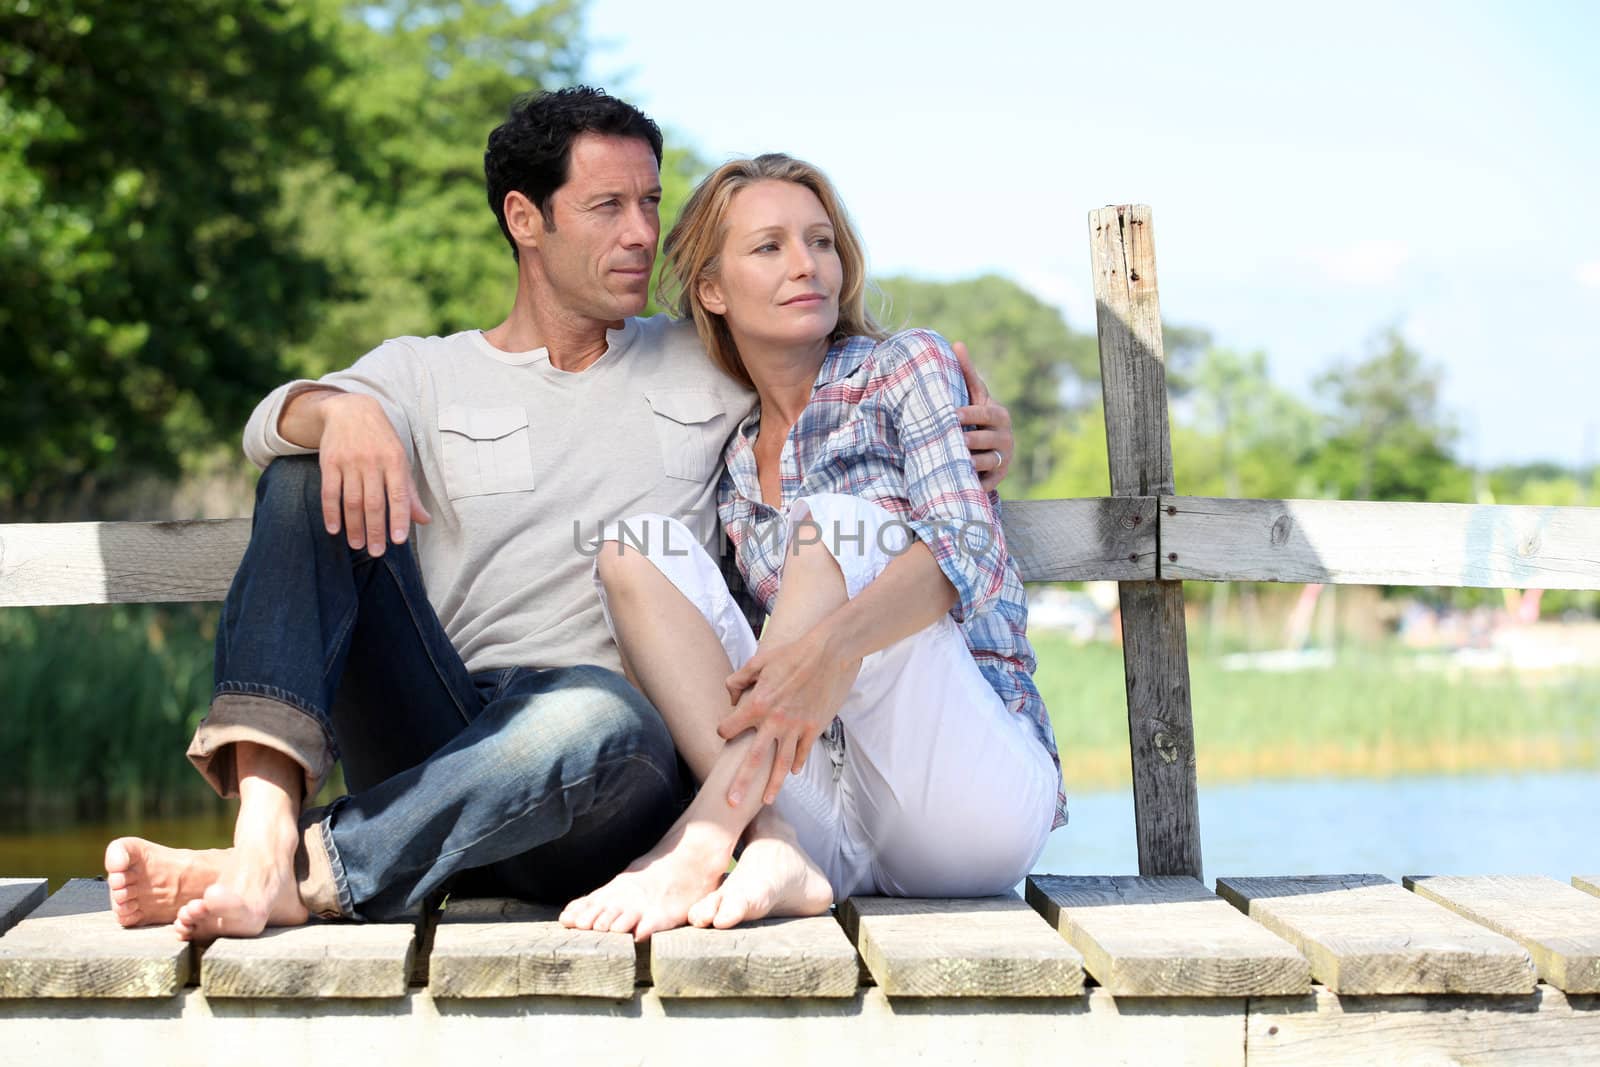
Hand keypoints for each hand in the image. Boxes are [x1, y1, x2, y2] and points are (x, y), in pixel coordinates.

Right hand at [315, 393, 430, 554]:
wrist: (351, 410)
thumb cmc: (381, 441)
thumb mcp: (400, 460)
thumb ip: (409, 492)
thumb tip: (424, 520)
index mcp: (395, 460)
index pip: (398, 494)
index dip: (398, 518)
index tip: (398, 540)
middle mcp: (372, 461)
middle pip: (373, 502)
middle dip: (375, 530)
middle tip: (376, 552)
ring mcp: (349, 461)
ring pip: (352, 500)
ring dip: (354, 526)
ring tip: (357, 545)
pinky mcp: (329, 462)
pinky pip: (329, 492)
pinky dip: (331, 513)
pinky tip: (334, 529)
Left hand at [719, 632, 860, 806]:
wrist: (829, 653)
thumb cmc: (792, 654)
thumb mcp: (759, 661)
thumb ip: (739, 679)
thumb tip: (731, 697)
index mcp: (757, 704)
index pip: (730, 728)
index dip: (724, 730)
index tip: (724, 732)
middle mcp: (775, 721)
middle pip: (754, 760)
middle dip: (741, 783)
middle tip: (731, 803)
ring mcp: (797, 727)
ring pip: (782, 764)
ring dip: (773, 785)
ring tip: (765, 801)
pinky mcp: (814, 727)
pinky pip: (803, 752)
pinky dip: (798, 764)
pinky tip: (794, 773)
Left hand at [951, 340, 1014, 491]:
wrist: (991, 447)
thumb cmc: (977, 417)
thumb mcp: (975, 396)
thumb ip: (967, 373)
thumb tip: (957, 343)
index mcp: (999, 415)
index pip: (986, 414)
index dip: (970, 414)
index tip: (953, 415)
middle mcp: (1006, 437)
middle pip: (988, 439)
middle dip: (972, 440)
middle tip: (955, 440)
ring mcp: (1004, 458)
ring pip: (988, 461)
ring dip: (972, 462)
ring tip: (956, 462)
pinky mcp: (999, 477)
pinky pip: (988, 481)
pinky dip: (977, 483)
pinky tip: (962, 483)